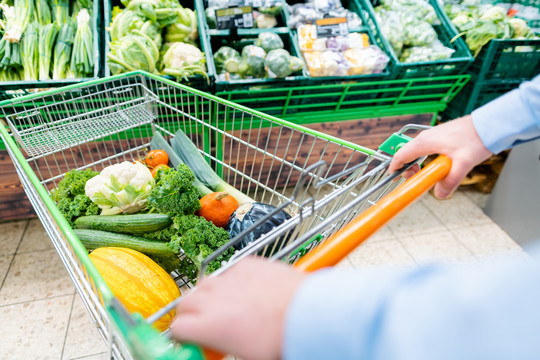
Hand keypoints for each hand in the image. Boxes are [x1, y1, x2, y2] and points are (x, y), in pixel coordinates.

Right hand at [170, 257, 307, 359]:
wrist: (307, 313)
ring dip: (209, 295)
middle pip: (185, 302)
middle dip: (191, 313)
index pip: (177, 327)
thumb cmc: (281, 338)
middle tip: (205, 323)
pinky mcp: (246, 263)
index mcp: (208, 326)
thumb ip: (223, 347)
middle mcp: (213, 298)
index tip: (191, 338)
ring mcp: (229, 278)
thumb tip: (219, 346)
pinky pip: (230, 270)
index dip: (183, 334)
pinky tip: (248, 290)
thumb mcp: (245, 355)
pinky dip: (233, 280)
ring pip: (205, 283)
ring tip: (226, 305)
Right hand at [389, 115, 492, 198]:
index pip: (401, 155)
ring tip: (425, 173)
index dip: (395, 168)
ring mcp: (434, 135)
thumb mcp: (463, 164)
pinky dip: (424, 157)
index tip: (394, 177)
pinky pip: (426, 147)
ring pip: (416, 150)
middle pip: (407, 153)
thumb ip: (450, 181)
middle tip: (414, 179)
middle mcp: (426, 137)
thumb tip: (440, 194)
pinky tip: (436, 165)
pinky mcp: (441, 135)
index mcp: (425, 142)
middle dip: (406, 168)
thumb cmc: (476, 139)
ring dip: (416, 163)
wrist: (489, 125)